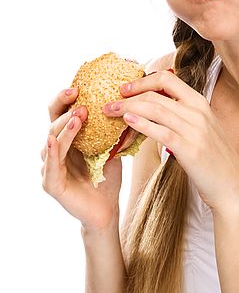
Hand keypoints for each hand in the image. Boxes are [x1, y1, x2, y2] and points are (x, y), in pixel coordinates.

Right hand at [41, 87, 122, 230]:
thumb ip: (116, 129)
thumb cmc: (107, 176)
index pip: (61, 112)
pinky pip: (50, 166)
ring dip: (64, 127)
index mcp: (68, 138)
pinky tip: (54, 140)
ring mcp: (50, 166)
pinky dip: (53, 152)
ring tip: (78, 117)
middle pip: (52, 121)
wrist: (107, 208)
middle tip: (77, 94)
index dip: (66, 97)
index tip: (79, 85)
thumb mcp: (114, 148)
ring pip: (51, 142)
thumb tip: (133, 103)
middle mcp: (55, 149)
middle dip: (64, 106)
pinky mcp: (52, 184)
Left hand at [102, 70, 238, 211]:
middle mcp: (199, 113)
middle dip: (129, 96)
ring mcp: (196, 130)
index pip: (168, 79)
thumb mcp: (201, 130)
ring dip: (128, 108)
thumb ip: (182, 117)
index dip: (143, 81)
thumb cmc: (213, 160)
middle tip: (109, 103)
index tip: (125, 88)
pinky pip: (161, 131)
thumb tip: (154, 111)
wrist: (231, 186)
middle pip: (156, 94)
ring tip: (110, 112)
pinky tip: (128, 122)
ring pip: (156, 109)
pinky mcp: (190, 149)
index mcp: (201, 104)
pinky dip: (142, 124)